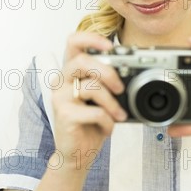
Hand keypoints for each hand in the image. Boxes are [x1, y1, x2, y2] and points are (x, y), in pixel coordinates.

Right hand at [51, 32, 126, 168]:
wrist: (77, 153)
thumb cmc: (90, 123)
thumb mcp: (102, 98)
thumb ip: (107, 83)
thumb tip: (129, 73)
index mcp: (71, 72)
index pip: (73, 42)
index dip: (91, 38)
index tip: (111, 46)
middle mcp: (61, 81)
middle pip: (82, 60)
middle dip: (107, 72)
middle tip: (120, 88)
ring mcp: (60, 97)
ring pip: (91, 87)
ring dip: (112, 103)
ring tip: (119, 115)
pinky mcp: (64, 115)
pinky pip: (95, 112)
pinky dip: (107, 122)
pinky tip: (106, 128)